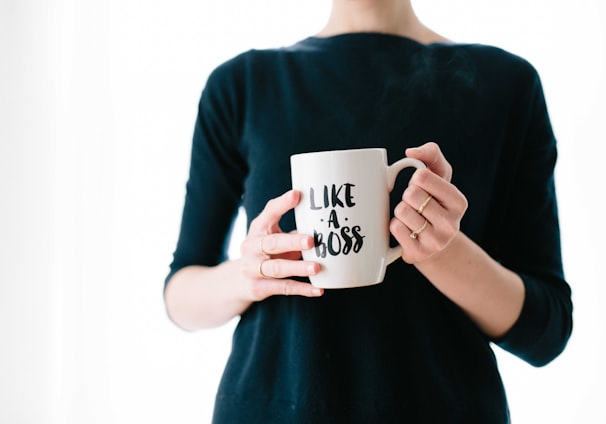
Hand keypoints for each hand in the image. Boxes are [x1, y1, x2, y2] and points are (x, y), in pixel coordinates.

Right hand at [240, 190, 322, 298]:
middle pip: (272, 243)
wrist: (239, 281)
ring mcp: (252, 268)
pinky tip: (318, 289)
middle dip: (292, 242)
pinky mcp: (258, 287)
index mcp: (258, 229)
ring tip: (317, 268)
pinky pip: (283, 288)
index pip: (269, 213)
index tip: (297, 194)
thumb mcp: (274, 237)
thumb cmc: (266, 252)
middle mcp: (251, 247)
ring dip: (298, 268)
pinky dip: (302, 289)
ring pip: (277, 268)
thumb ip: (294, 231)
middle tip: (311, 241)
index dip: (282, 204)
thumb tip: (325, 225)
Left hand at [390, 142, 467, 263]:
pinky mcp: (419, 254)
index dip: (415, 179)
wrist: (434, 242)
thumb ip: (431, 154)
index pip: (422, 177)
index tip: (422, 187)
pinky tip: (406, 230)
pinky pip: (395, 228)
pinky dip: (395, 225)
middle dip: (407, 196)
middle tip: (416, 204)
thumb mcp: (439, 176)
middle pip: (411, 194)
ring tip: (411, 217)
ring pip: (401, 211)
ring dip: (400, 211)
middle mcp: (452, 224)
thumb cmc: (434, 201)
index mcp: (459, 202)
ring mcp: (436, 242)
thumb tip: (411, 152)